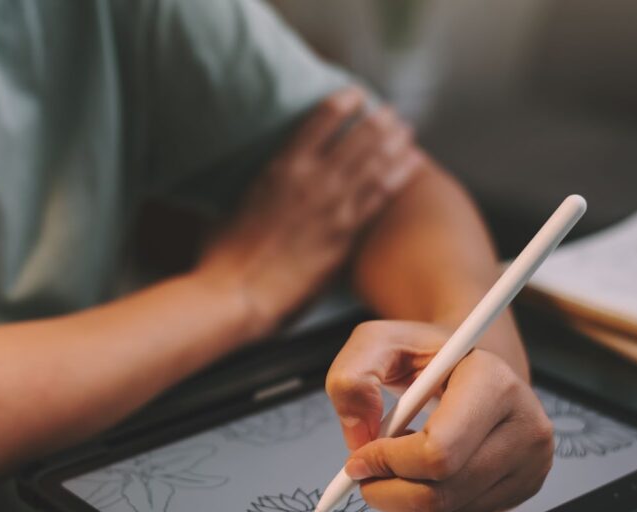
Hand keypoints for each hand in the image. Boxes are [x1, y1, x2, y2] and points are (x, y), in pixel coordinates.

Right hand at [196, 87, 421, 339]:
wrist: (238, 293)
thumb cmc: (224, 256)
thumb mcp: (231, 206)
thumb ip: (251, 189)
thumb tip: (245, 184)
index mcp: (281, 167)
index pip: (321, 120)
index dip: (343, 102)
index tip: (357, 94)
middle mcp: (312, 179)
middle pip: (357, 137)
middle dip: (378, 120)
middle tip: (390, 112)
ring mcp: (333, 206)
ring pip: (375, 162)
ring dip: (395, 141)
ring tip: (406, 130)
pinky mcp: (345, 234)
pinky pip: (381, 196)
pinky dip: (399, 175)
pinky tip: (412, 164)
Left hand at [325, 320, 554, 511]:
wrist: (466, 367)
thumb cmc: (422, 357)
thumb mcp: (377, 344)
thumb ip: (351, 377)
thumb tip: (359, 437)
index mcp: (493, 382)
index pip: (438, 452)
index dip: (387, 463)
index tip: (359, 457)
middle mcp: (525, 424)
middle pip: (440, 493)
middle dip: (385, 490)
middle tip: (364, 471)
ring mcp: (531, 462)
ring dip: (400, 500)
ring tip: (396, 462)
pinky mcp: (525, 488)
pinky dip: (422, 509)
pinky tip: (421, 473)